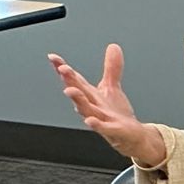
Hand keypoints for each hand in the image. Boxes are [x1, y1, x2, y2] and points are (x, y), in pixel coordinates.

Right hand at [48, 44, 165, 164]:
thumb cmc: (116, 114)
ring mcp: (100, 118)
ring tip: (70, 90)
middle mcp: (92, 106)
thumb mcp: (112, 87)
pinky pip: (102, 127)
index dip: (64, 69)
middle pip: (78, 92)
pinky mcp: (112, 130)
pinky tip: (90, 120)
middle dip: (70, 81)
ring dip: (78, 100)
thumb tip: (113, 47)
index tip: (53, 57)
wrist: (130, 137)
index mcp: (90, 95)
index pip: (75, 80)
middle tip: (62, 69)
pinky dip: (96, 124)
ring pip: (86, 109)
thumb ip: (111, 68)